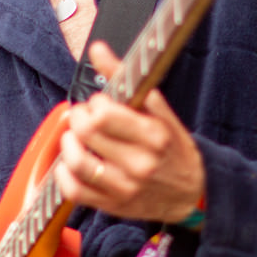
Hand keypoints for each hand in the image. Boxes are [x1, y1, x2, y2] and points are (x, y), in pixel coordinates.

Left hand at [56, 41, 204, 223]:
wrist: (192, 192)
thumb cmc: (174, 148)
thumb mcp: (160, 111)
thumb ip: (127, 78)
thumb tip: (97, 50)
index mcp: (153, 136)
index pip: (104, 114)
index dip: (94, 104)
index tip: (100, 104)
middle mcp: (139, 164)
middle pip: (87, 134)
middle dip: (78, 118)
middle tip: (84, 117)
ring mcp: (125, 188)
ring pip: (77, 163)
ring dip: (68, 144)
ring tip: (75, 138)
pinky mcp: (112, 206)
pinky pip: (75, 191)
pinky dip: (64, 174)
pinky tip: (71, 163)